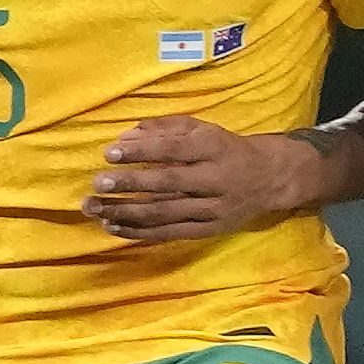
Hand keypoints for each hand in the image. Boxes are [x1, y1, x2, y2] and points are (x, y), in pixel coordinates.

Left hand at [84, 118, 315, 242]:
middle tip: (97, 184)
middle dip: (129, 184)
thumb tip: (124, 137)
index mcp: (213, 148)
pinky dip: (139, 232)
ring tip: (95, 209)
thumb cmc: (225, 149)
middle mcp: (214, 180)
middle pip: (167, 184)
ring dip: (126, 212)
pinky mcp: (208, 230)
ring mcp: (212, 209)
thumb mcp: (201, 129)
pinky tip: (113, 227)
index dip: (140, 152)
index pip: (173, 150)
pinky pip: (168, 233)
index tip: (109, 153)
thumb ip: (164, 129)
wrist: (268, 179)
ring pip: (164, 213)